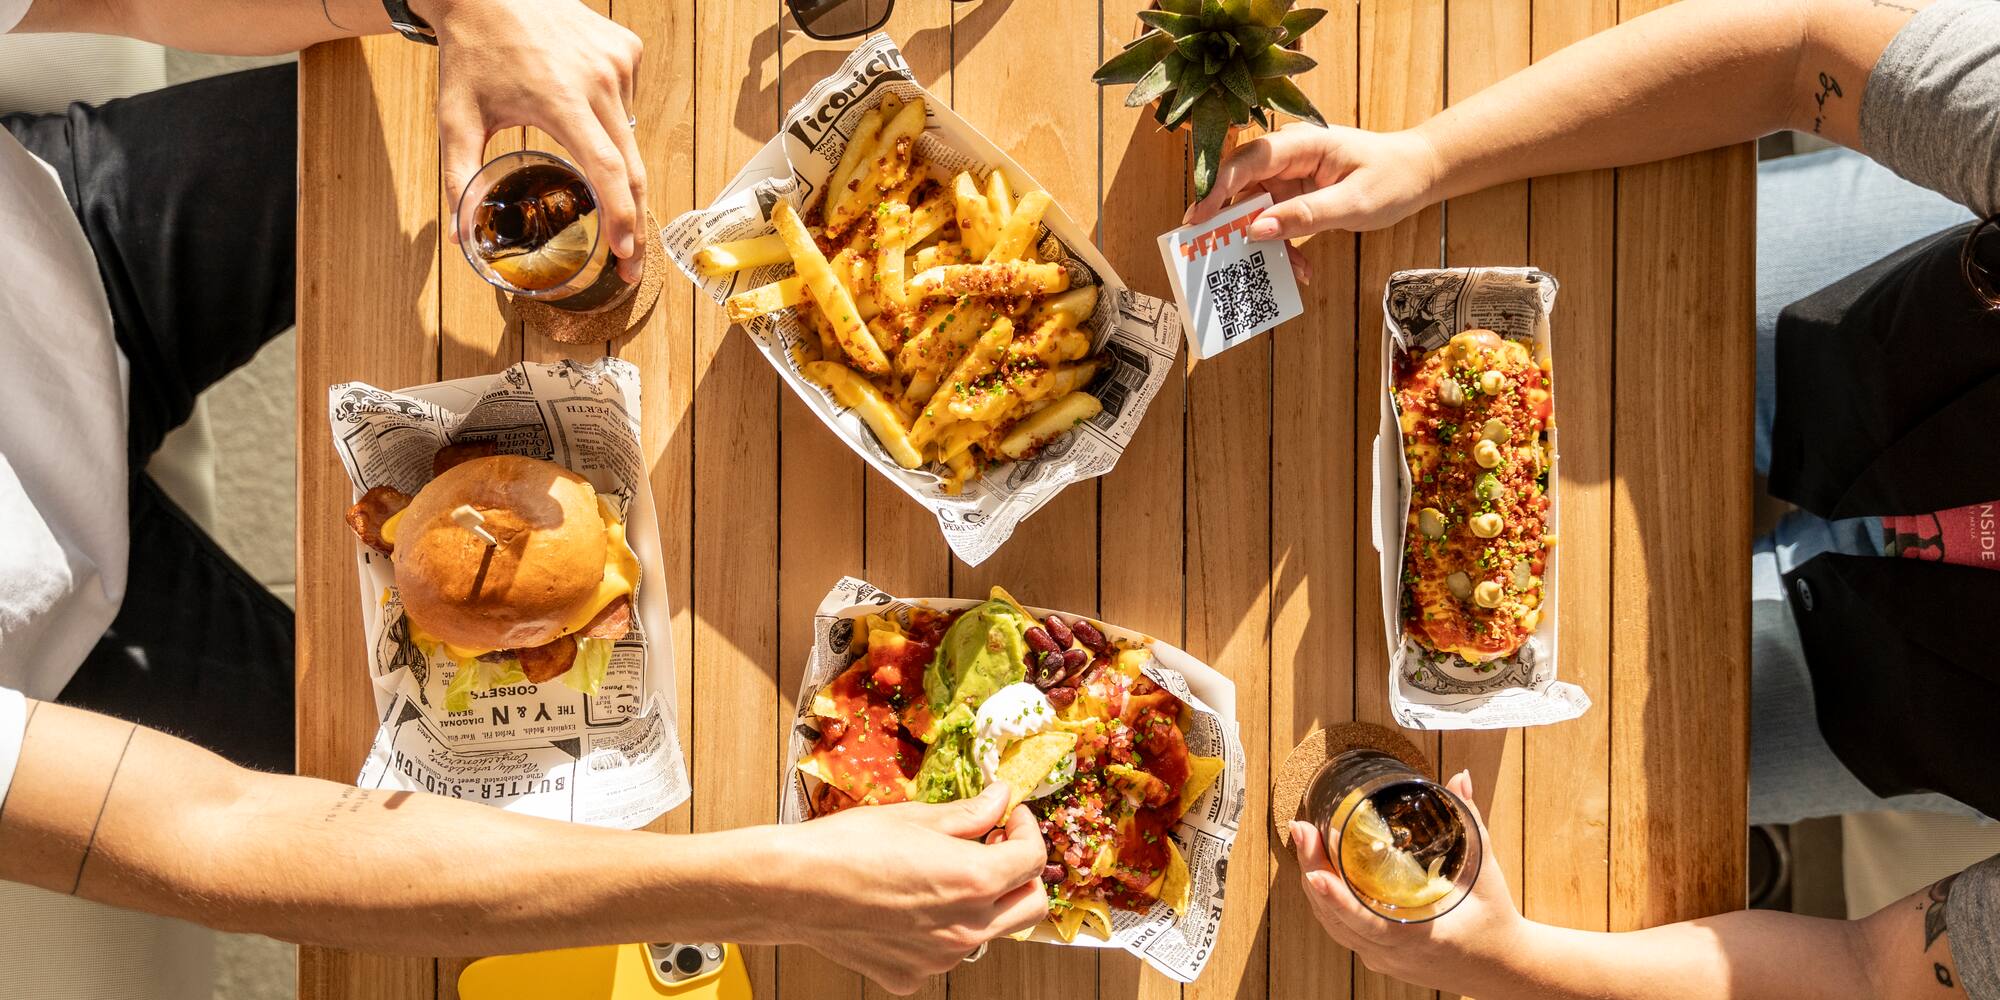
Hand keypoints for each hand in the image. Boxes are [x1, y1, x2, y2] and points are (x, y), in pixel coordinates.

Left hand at [418, 0, 649, 281]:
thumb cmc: (472, 52)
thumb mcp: (456, 116)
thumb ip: (459, 177)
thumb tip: (461, 233)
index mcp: (559, 99)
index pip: (606, 170)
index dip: (621, 216)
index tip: (625, 253)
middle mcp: (600, 80)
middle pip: (631, 166)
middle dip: (633, 218)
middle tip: (628, 259)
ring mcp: (620, 62)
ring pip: (629, 135)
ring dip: (611, 157)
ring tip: (570, 137)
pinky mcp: (628, 49)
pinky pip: (629, 103)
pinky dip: (611, 117)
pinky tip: (579, 99)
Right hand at [772, 784, 1050, 994]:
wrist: (792, 888)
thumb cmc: (845, 847)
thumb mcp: (915, 817)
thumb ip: (968, 814)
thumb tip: (998, 800)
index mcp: (972, 881)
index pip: (1032, 858)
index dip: (1027, 829)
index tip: (1012, 816)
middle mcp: (965, 928)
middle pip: (1030, 906)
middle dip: (1023, 873)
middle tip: (998, 846)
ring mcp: (939, 959)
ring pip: (989, 932)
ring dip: (983, 902)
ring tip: (946, 872)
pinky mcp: (911, 975)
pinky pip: (944, 953)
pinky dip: (940, 929)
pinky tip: (911, 904)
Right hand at [1184, 124, 1441, 247]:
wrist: (1418, 172)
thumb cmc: (1393, 178)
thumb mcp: (1354, 203)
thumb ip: (1306, 216)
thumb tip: (1258, 230)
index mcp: (1301, 144)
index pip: (1248, 160)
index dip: (1218, 188)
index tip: (1198, 218)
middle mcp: (1288, 155)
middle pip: (1240, 184)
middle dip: (1228, 220)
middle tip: (1212, 252)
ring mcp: (1289, 175)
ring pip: (1254, 208)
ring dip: (1261, 241)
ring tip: (1276, 269)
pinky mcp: (1294, 194)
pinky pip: (1274, 220)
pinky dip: (1281, 245)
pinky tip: (1299, 268)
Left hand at [1288, 770, 1529, 993]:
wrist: (1502, 969)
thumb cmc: (1494, 921)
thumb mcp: (1485, 872)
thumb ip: (1470, 822)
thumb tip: (1459, 778)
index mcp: (1419, 936)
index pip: (1364, 921)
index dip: (1334, 896)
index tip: (1313, 868)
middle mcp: (1394, 954)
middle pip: (1336, 918)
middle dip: (1312, 872)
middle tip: (1301, 830)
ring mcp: (1383, 960)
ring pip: (1333, 926)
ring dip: (1314, 886)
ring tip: (1303, 842)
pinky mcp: (1379, 959)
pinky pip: (1342, 932)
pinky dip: (1326, 903)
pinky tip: (1316, 871)